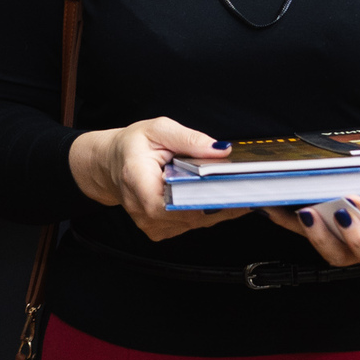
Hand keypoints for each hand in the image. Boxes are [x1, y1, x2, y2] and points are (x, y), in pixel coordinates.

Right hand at [68, 118, 250, 241]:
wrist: (111, 164)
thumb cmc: (133, 146)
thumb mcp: (159, 130)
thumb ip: (190, 139)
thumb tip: (220, 149)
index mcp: (138, 181)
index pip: (172, 202)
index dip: (204, 198)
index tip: (232, 188)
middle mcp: (143, 210)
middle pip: (189, 214)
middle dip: (219, 200)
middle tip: (248, 186)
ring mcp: (152, 225)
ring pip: (194, 222)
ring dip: (217, 207)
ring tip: (240, 189)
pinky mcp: (160, 230)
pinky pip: (190, 225)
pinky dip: (207, 212)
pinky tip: (220, 196)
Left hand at [262, 190, 359, 270]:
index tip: (352, 202)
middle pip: (355, 255)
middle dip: (337, 235)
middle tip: (321, 209)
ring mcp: (355, 246)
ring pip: (331, 252)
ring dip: (312, 233)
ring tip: (297, 209)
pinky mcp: (335, 237)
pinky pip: (310, 234)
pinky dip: (289, 222)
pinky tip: (271, 206)